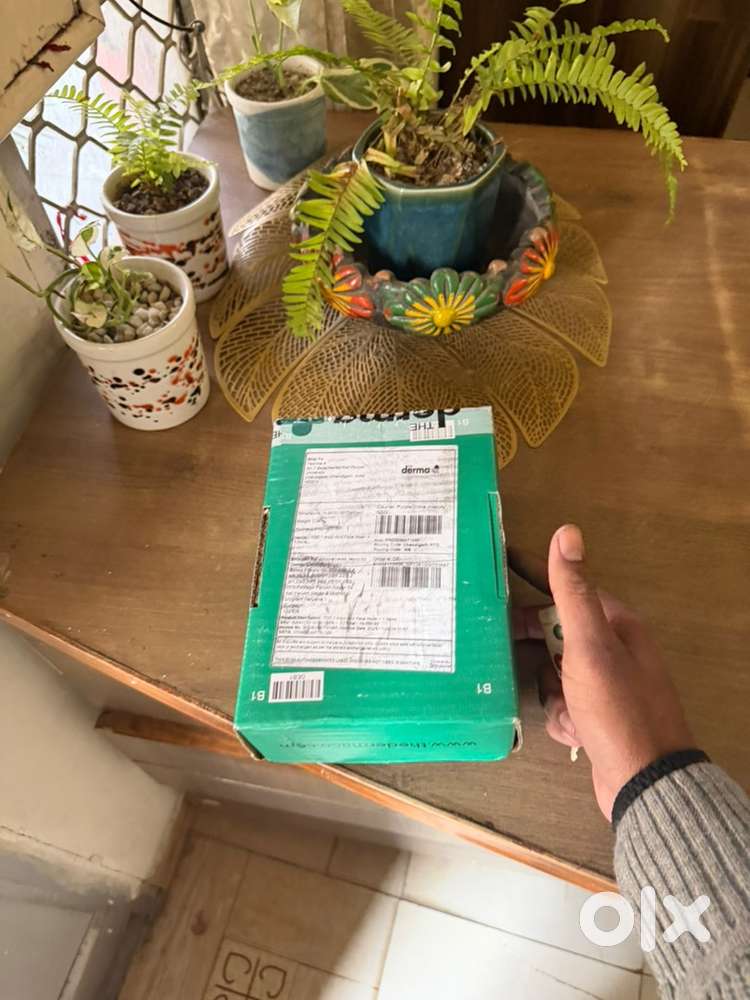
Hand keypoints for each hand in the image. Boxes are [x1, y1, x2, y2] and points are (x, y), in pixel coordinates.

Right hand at [511, 524, 694, 820]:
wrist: (643, 782)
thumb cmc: (617, 707)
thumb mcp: (590, 644)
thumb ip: (573, 591)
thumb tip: (567, 531)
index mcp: (615, 625)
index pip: (565, 590)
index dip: (531, 582)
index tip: (494, 572)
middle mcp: (612, 650)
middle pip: (554, 634)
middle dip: (536, 650)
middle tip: (499, 649)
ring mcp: (604, 686)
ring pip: (553, 672)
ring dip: (551, 692)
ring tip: (563, 708)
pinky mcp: (595, 717)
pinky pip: (561, 705)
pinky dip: (561, 718)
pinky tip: (573, 732)